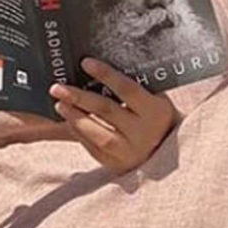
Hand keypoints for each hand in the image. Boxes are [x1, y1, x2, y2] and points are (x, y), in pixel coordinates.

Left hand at [49, 57, 175, 174]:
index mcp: (156, 111)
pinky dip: (80, 133)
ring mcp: (131, 152)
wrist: (169, 153)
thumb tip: (96, 69)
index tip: (86, 62)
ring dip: (76, 117)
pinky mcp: (118, 165)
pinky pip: (94, 149)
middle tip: (58, 87)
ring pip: (98, 134)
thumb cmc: (156, 117)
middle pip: (107, 111)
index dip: (106, 74)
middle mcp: (144, 133)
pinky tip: (70, 120)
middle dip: (79, 97)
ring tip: (59, 104)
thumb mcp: (153, 100)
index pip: (127, 89)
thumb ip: (130, 90)